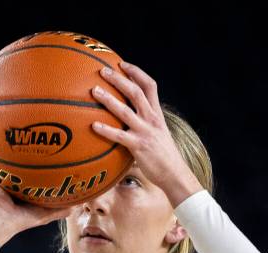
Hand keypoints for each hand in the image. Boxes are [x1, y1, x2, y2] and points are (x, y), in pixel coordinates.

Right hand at [0, 138, 71, 244]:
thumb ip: (58, 210)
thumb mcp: (43, 214)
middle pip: (7, 162)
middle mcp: (3, 182)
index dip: (29, 161)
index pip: (23, 173)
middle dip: (11, 149)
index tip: (38, 147)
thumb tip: (77, 206)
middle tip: (19, 132)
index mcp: (16, 189)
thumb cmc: (19, 220)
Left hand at [89, 61, 201, 205]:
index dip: (137, 72)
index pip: (150, 85)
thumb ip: (144, 124)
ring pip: (125, 110)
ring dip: (109, 99)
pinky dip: (106, 130)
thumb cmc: (162, 156)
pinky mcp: (138, 146)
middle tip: (103, 71)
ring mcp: (145, 132)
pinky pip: (119, 136)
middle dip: (119, 79)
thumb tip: (126, 121)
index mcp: (157, 114)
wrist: (174, 173)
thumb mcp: (157, 134)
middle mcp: (152, 119)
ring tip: (94, 91)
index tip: (122, 64)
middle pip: (136, 92)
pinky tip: (93, 126)